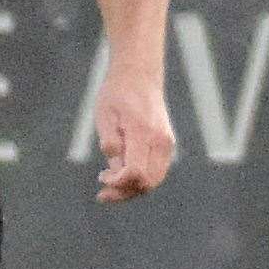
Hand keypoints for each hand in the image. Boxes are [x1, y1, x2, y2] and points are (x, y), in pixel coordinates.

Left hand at [93, 67, 174, 203]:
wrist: (139, 76)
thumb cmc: (117, 94)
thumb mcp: (105, 115)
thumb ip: (110, 142)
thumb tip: (114, 169)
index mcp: (143, 132)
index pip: (136, 172)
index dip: (118, 183)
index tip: (102, 178)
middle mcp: (160, 141)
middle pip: (148, 182)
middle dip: (124, 192)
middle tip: (102, 192)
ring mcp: (166, 144)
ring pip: (154, 180)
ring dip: (132, 189)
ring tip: (108, 183)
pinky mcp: (166, 145)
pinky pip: (155, 171)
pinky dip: (139, 180)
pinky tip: (120, 175)